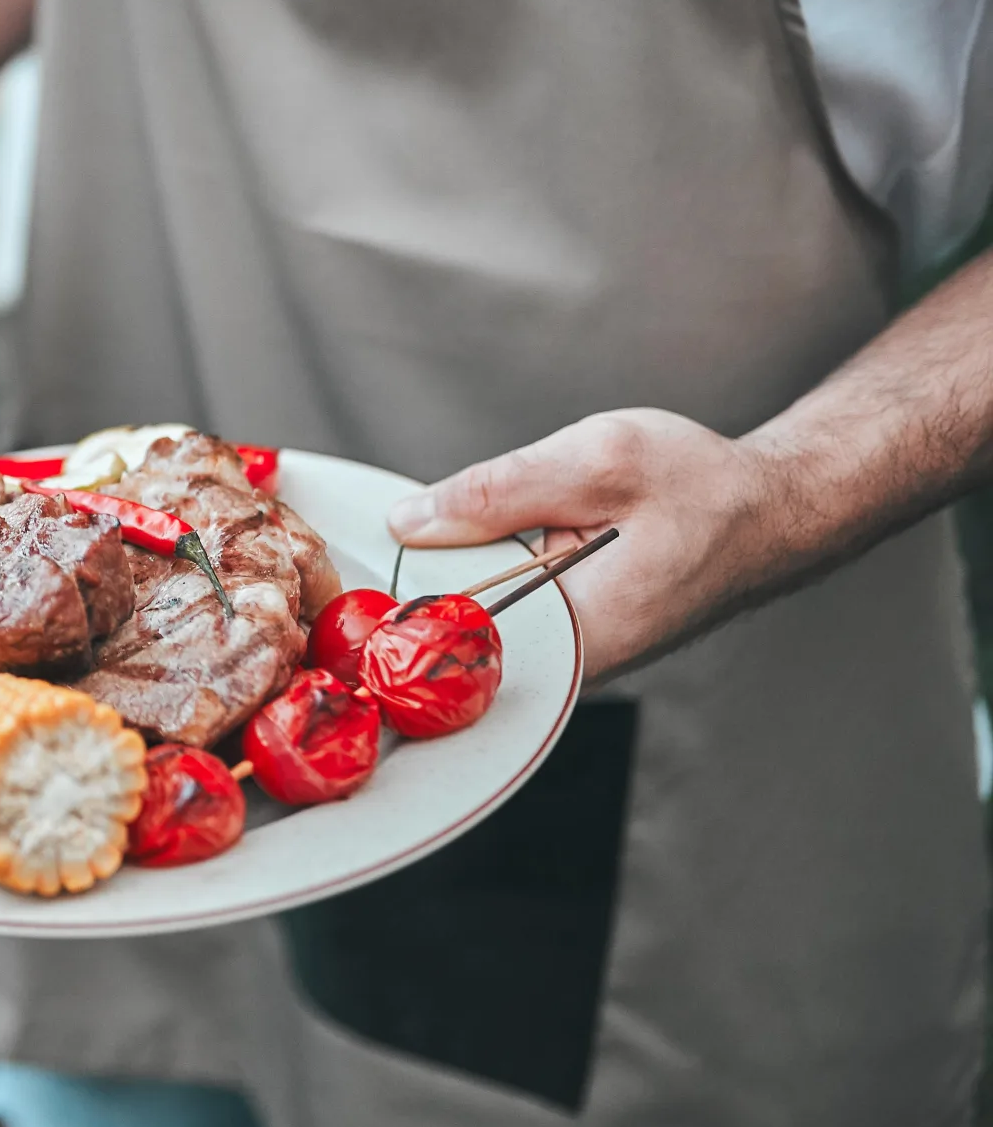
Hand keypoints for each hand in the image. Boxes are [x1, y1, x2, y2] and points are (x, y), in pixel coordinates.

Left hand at [384, 409, 795, 678]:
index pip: (458, 653)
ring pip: (477, 628)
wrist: (773, 507)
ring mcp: (574, 657)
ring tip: (420, 545)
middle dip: (415, 598)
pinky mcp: (573, 638)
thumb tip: (408, 522)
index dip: (396, 624)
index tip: (353, 603)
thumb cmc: (702, 485)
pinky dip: (479, 582)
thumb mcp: (597, 461)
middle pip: (458, 642)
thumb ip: (497, 492)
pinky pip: (502, 617)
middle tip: (378, 561)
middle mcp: (574, 665)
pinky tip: (469, 549)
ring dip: (449, 585)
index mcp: (579, 635)